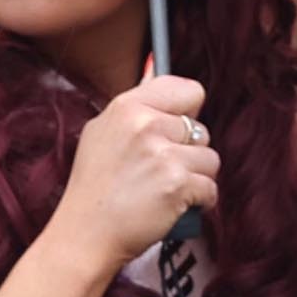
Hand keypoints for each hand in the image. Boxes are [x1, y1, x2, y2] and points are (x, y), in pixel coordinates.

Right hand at [47, 68, 221, 272]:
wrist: (85, 235)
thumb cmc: (94, 188)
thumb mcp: (102, 132)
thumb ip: (136, 105)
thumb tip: (156, 62)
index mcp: (127, 107)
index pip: (187, 90)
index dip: (187, 113)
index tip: (176, 130)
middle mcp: (146, 126)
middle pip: (201, 129)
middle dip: (188, 152)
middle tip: (159, 172)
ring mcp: (164, 156)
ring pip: (210, 159)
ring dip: (196, 178)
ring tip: (165, 190)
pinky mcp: (178, 186)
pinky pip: (211, 188)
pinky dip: (199, 202)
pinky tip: (173, 207)